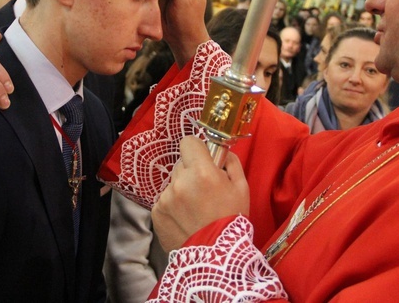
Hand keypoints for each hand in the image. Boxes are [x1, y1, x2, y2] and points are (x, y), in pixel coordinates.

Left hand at [152, 136, 248, 251]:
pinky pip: (164, 200)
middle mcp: (180, 182)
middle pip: (181, 164)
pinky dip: (173, 206)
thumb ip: (230, 163)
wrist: (215, 257)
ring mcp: (165, 197)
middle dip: (191, 173)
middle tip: (204, 191)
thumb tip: (221, 151)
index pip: (188, 142)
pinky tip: (185, 219)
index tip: (203, 159)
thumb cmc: (231, 220)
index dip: (197, 149)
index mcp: (202, 172)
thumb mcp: (242, 188)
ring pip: (173, 183)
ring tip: (195, 210)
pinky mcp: (156, 212)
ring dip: (182, 190)